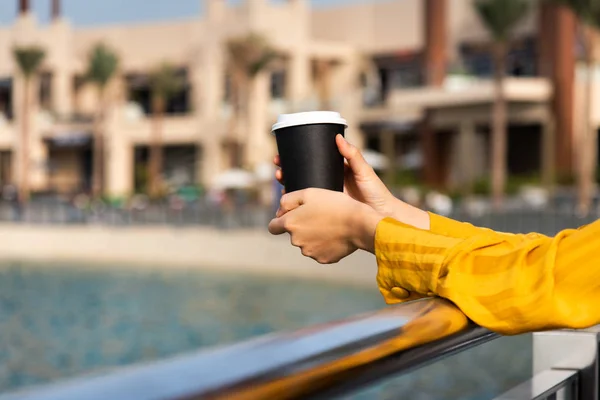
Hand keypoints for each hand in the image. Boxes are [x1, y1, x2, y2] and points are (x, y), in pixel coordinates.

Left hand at [269, 189, 382, 263]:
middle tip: (318, 215)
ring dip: (313, 236)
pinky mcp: (323, 259)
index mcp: (290, 224)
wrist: (359, 224)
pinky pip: (320, 251)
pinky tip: (335, 235)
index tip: (289, 216)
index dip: (279, 221)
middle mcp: (296, 241)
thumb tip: (279, 211)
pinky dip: (325, 244)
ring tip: (329, 224)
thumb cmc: (334, 204)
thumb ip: (288, 200)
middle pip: (293, 234)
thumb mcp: (309, 192)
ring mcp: (309, 252)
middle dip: (301, 227)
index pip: (273, 227)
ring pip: (306, 243)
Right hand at [275, 134, 393, 213]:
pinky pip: (308, 208)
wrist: (382, 216)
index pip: (311, 161)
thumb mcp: (364, 172)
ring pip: (302, 192)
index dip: (295, 158)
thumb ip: (353, 155)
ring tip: (280, 183)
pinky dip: (296, 206)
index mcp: (335, 170)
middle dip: (287, 172)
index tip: (282, 155)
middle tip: (278, 169)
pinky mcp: (326, 211)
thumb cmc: (376, 192)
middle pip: (302, 175)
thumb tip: (338, 137)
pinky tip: (287, 205)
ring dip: (288, 188)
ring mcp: (325, 198)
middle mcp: (328, 183)